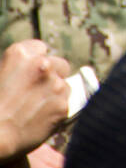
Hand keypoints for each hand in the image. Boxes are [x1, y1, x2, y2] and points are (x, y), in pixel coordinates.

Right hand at [0, 41, 70, 163]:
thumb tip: (30, 69)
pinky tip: (41, 119)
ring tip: (36, 109)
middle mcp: (41, 64)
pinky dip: (57, 111)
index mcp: (21, 54)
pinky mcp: (63, 104)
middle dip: (53, 76)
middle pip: (59, 64)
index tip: (33, 73)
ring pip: (64, 85)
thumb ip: (18, 67)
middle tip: (38, 92)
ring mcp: (54, 84)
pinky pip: (66, 104)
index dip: (37, 61)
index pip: (41, 48)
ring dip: (55, 94)